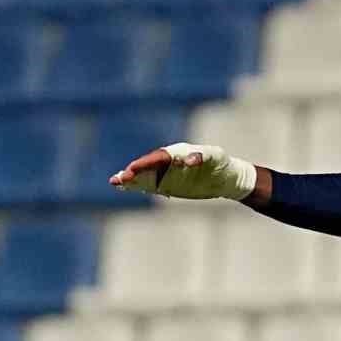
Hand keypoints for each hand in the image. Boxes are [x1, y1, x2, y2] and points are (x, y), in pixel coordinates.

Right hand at [109, 142, 257, 200]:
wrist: (225, 177)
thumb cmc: (220, 163)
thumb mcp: (215, 157)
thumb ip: (203, 155)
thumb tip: (189, 158)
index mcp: (177, 152)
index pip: (158, 158)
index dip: (145, 164)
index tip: (132, 170)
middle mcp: (168, 161)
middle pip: (147, 166)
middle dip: (133, 172)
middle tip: (119, 179)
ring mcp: (166, 173)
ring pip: (144, 175)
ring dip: (129, 179)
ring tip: (115, 182)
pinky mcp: (166, 184)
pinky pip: (148, 184)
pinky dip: (135, 185)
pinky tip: (122, 187)